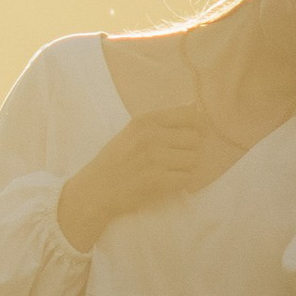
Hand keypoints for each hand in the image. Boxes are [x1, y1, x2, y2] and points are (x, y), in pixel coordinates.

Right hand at [58, 106, 207, 248]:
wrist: (96, 189)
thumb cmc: (115, 160)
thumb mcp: (132, 131)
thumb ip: (162, 121)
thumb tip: (194, 106)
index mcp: (145, 121)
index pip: (189, 114)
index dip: (198, 125)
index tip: (196, 133)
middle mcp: (151, 136)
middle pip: (195, 139)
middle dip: (190, 149)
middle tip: (176, 158)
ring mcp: (155, 159)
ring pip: (193, 159)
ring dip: (185, 167)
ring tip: (169, 171)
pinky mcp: (158, 181)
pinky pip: (187, 178)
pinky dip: (181, 182)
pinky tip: (167, 182)